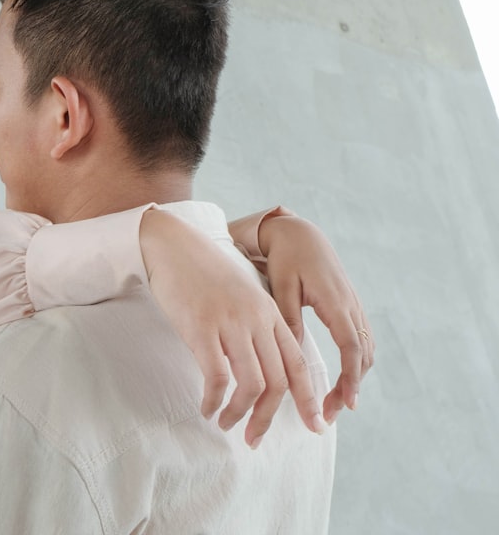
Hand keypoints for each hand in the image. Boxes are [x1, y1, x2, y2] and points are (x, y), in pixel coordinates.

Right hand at [139, 208, 325, 446]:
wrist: (171, 244)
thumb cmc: (201, 273)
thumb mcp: (239, 296)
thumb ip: (253, 326)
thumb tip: (256, 367)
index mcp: (269, 313)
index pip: (299, 364)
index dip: (308, 399)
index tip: (314, 425)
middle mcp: (256, 319)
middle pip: (279, 382)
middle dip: (269, 418)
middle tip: (254, 438)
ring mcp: (230, 322)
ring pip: (252, 385)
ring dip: (240, 414)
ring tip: (226, 423)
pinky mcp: (201, 327)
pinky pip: (216, 377)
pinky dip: (214, 401)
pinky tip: (206, 407)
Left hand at [258, 214, 374, 423]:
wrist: (300, 233)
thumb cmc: (286, 259)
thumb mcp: (281, 288)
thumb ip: (288, 321)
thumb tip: (290, 357)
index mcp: (335, 303)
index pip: (351, 349)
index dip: (349, 379)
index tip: (345, 405)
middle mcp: (351, 306)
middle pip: (362, 357)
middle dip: (349, 388)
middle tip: (327, 413)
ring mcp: (355, 306)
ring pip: (365, 350)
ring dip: (354, 378)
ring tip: (333, 402)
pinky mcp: (351, 306)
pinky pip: (362, 339)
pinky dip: (357, 362)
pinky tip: (342, 377)